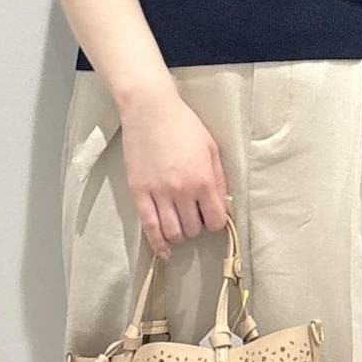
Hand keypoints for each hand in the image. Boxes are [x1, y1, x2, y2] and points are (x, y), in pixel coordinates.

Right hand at [118, 85, 230, 260]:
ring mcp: (158, 193)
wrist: (149, 110)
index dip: (216, 222)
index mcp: (203, 180)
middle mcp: (181, 191)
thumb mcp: (211, 148)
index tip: (212, 216)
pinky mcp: (138, 192)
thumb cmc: (183, 125)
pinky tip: (164, 251)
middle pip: (194, 229)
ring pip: (172, 232)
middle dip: (197, 226)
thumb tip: (222, 204)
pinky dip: (157, 243)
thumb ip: (218, 179)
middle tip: (194, 216)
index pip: (215, 220)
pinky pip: (149, 226)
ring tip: (180, 227)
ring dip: (179, 235)